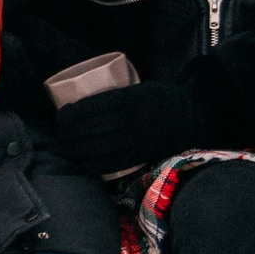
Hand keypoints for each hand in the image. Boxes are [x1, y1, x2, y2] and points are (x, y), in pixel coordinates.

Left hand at [55, 80, 206, 175]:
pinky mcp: (141, 155)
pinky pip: (112, 164)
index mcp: (130, 98)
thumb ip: (118, 96)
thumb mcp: (141, 86)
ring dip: (76, 151)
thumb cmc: (164, 97)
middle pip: (91, 129)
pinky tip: (78, 167)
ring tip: (64, 149)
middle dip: (69, 134)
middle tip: (59, 134)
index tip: (62, 115)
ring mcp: (137, 140)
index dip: (72, 114)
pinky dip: (92, 167)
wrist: (195, 116)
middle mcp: (132, 120)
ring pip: (98, 148)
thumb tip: (87, 106)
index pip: (92, 107)